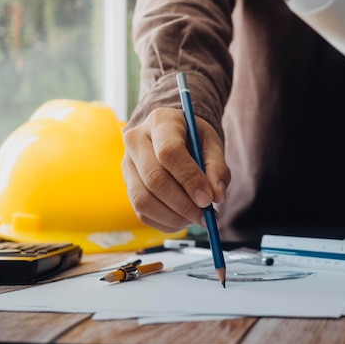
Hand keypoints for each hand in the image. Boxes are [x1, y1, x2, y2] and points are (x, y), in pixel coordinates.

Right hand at [122, 107, 230, 232]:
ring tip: (197, 218)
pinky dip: (165, 222)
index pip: (169, 153)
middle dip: (183, 204)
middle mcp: (136, 140)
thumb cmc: (195, 139)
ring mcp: (127, 164)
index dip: (190, 179)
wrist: (175, 135)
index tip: (208, 200)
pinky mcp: (127, 184)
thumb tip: (217, 196)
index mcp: (160, 121)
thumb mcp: (212, 144)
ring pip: (144, 200)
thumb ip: (217, 168)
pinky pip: (142, 212)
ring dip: (174, 217)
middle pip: (154, 179)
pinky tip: (184, 219)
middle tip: (206, 217)